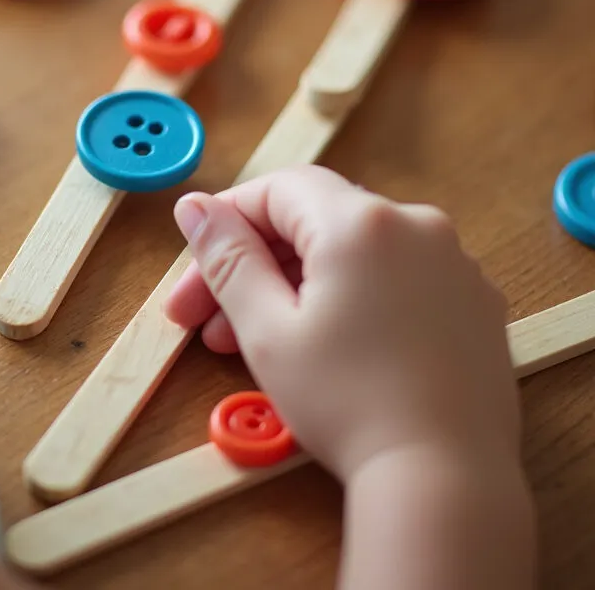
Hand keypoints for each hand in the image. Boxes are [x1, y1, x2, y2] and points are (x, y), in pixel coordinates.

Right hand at [165, 165, 519, 482]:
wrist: (447, 481)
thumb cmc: (350, 405)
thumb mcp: (267, 330)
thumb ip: (227, 258)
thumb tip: (196, 205)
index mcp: (360, 222)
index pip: (276, 190)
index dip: (227, 224)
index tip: (196, 270)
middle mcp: (415, 224)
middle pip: (313, 222)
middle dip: (255, 267)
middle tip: (209, 325)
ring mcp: (453, 262)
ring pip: (354, 253)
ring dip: (299, 287)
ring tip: (258, 346)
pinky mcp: (475, 301)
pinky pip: (398, 279)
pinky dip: (354, 298)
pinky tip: (330, 347)